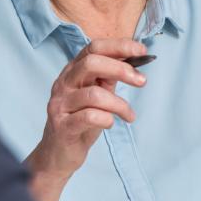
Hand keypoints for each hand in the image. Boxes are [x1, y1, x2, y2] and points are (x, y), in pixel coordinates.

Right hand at [26, 38, 147, 180]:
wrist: (58, 154)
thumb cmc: (80, 122)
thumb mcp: (97, 96)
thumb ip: (108, 78)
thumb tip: (133, 60)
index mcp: (72, 72)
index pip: (93, 48)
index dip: (118, 46)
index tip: (141, 51)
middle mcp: (63, 84)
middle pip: (90, 63)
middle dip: (120, 69)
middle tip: (141, 81)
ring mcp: (60, 105)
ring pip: (94, 94)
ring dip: (119, 104)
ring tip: (129, 115)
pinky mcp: (62, 126)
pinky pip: (89, 117)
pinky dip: (107, 119)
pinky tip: (111, 123)